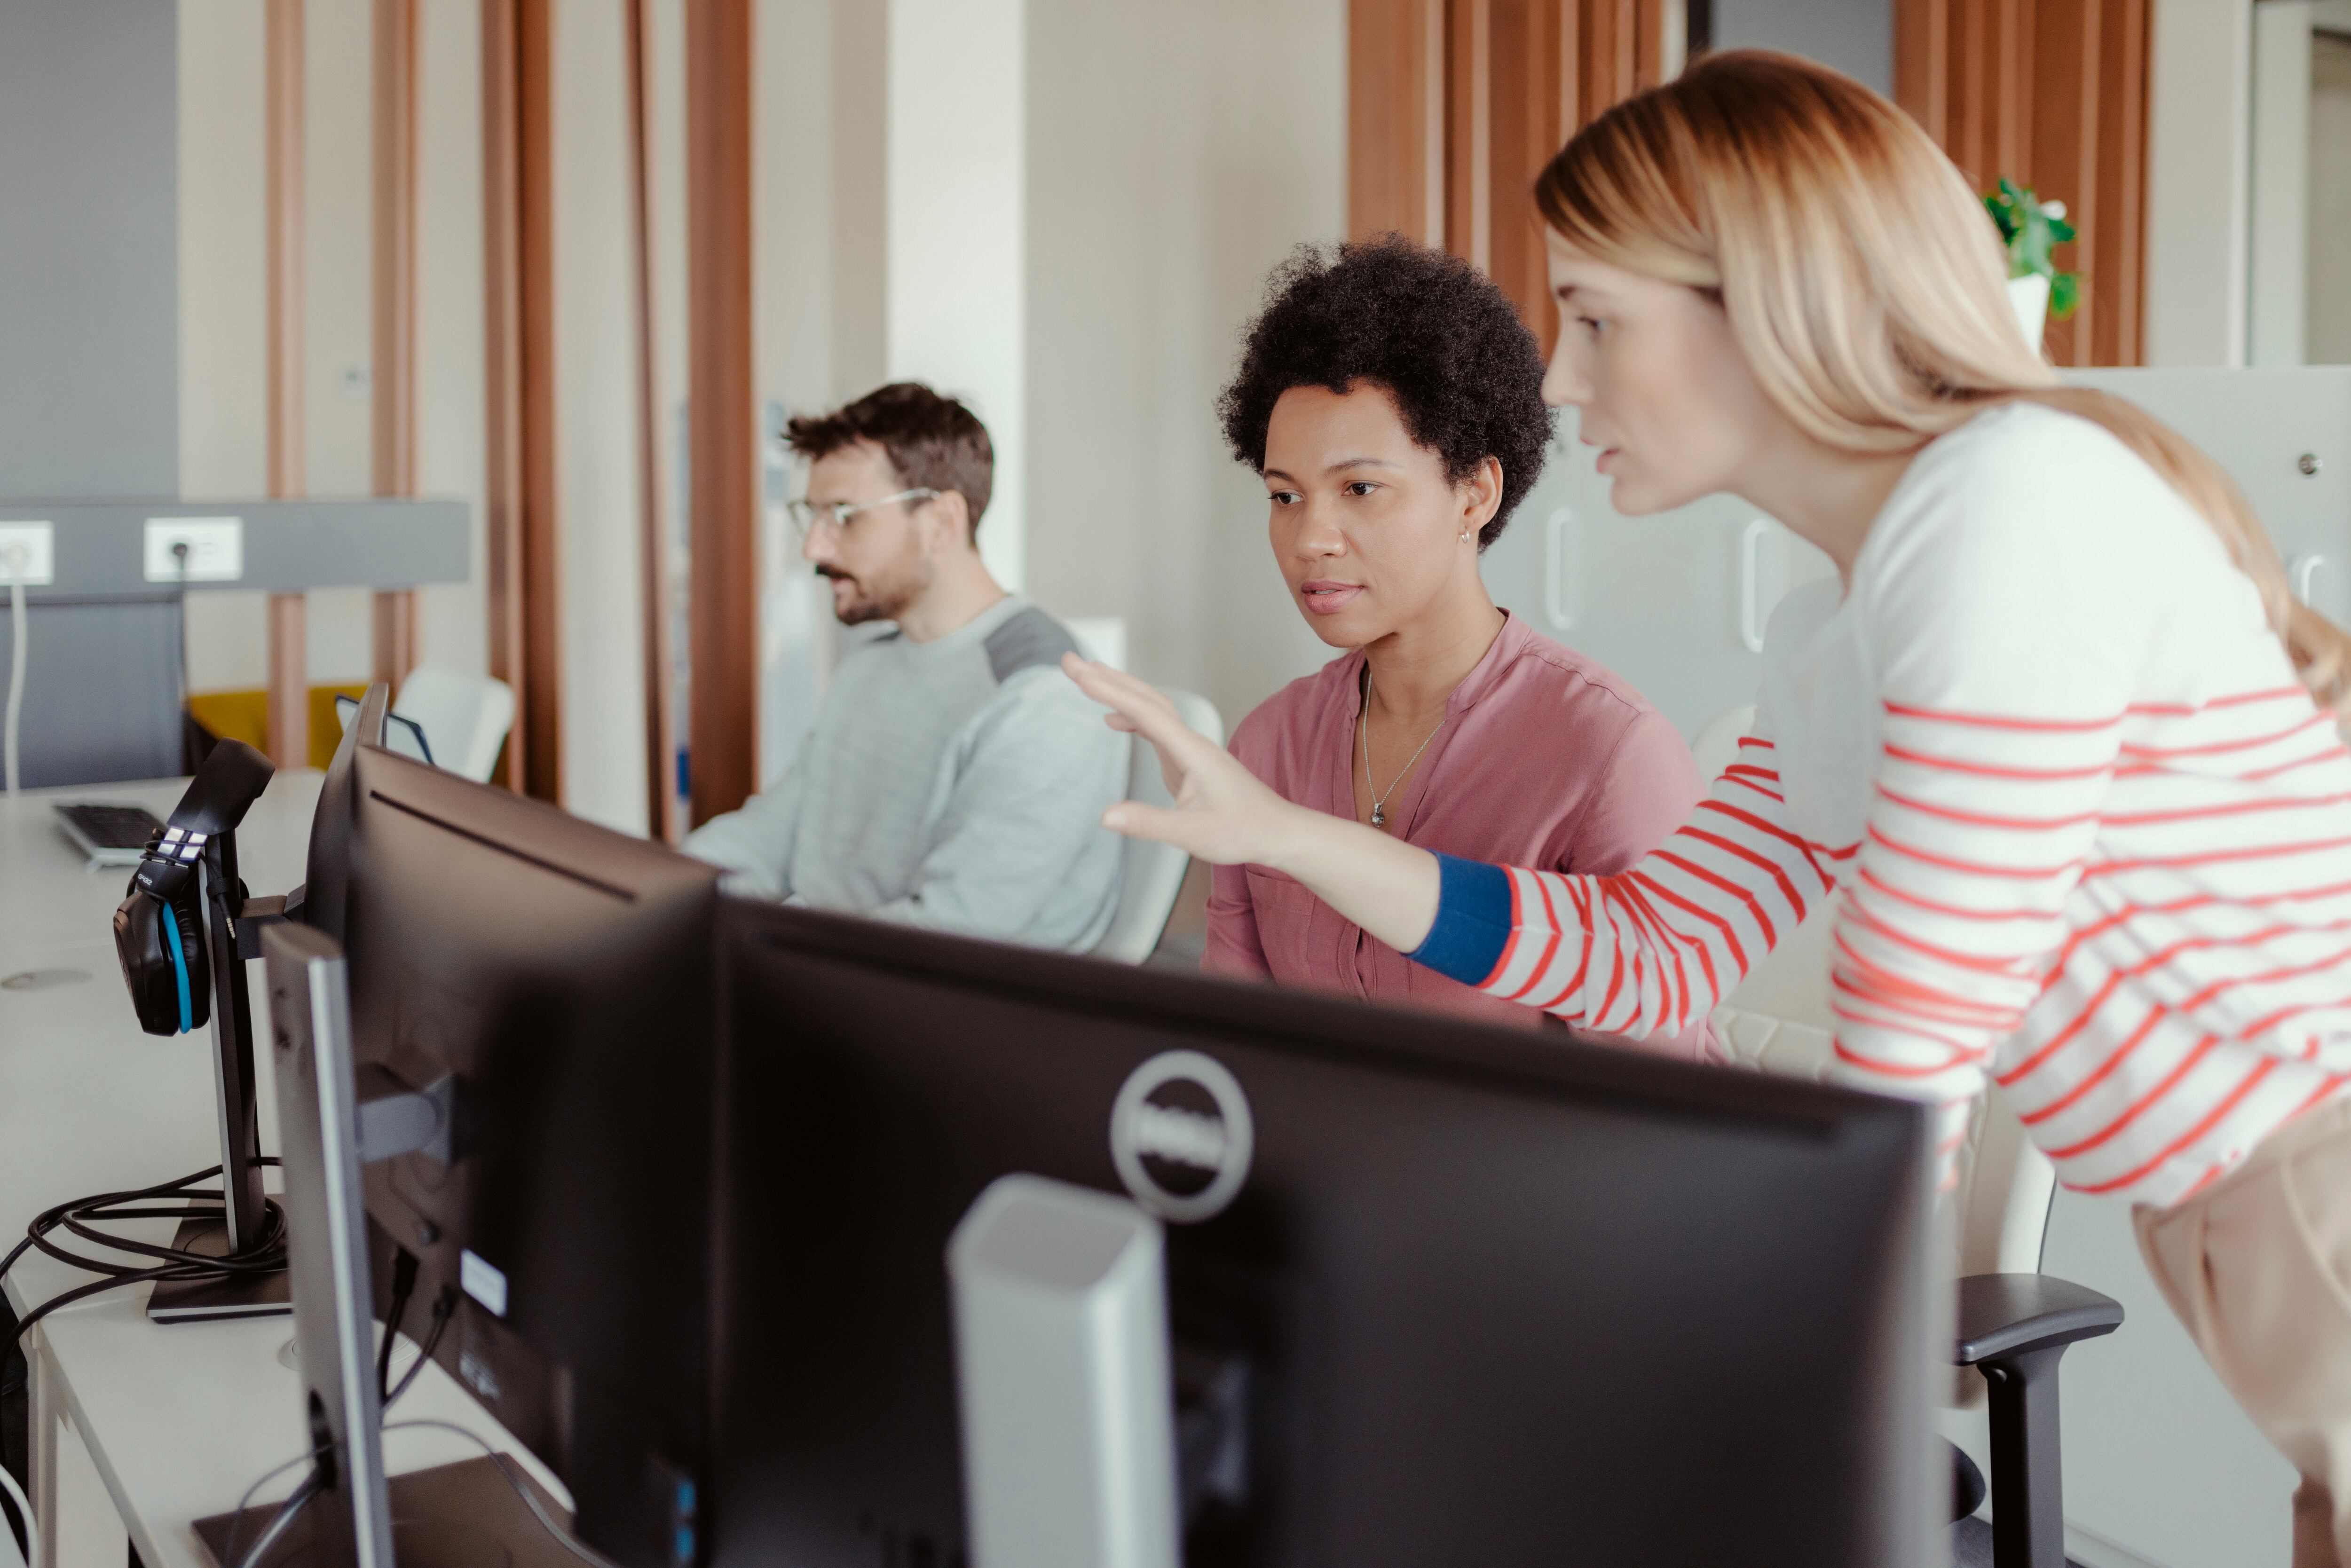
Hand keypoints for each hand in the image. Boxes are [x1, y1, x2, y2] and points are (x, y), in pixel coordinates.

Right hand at [1061, 653, 1308, 866]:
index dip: (1110, 692)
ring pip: (1151, 708)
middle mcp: (1191, 742)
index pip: (1145, 713)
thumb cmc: (1241, 831)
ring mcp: (1190, 748)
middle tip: (1069, 661)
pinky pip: (1155, 728)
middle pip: (1146, 699)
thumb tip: (1104, 816)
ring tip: (1084, 676)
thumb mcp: (1191, 834)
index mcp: (1192, 752)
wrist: (1275, 831)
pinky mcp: (1187, 759)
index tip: (1079, 674)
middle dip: (1107, 679)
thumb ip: (1147, 823)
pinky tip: (1112, 720)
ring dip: (1118, 691)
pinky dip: (1132, 717)